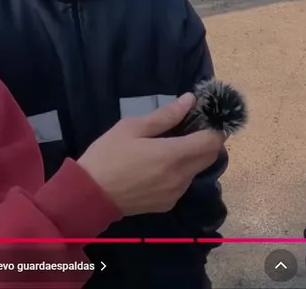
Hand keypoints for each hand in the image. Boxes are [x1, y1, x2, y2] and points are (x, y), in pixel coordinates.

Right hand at [76, 93, 225, 215]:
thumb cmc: (108, 156)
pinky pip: (183, 183)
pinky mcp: (167, 204)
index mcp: (173, 156)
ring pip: (196, 170)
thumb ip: (165, 116)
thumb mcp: (132, 128)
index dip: (216, 128)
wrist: (89, 196)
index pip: (213, 142)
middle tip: (190, 127)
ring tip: (169, 146)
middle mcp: (181, 177)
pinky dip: (179, 171)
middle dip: (206, 141)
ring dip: (192, 157)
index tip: (208, 117)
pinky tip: (158, 166)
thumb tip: (189, 100)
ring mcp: (175, 193)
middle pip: (210, 157)